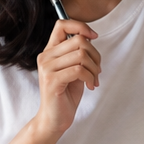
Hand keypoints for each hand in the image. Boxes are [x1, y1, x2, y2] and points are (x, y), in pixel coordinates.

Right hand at [33, 20, 99, 137]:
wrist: (54, 119)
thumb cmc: (65, 95)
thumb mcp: (74, 69)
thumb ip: (78, 53)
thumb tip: (90, 38)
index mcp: (50, 51)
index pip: (61, 24)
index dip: (80, 26)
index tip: (93, 37)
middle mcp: (45, 57)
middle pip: (78, 40)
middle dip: (95, 55)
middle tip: (97, 70)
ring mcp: (47, 68)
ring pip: (81, 55)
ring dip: (94, 68)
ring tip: (94, 79)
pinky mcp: (52, 80)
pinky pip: (79, 70)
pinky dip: (90, 77)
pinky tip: (90, 85)